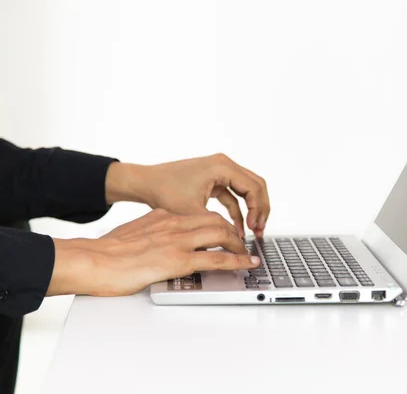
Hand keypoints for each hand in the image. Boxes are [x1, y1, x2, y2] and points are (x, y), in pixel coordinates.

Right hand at [47, 209, 259, 296]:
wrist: (89, 260)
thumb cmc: (103, 253)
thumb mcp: (131, 234)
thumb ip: (149, 234)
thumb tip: (155, 243)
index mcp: (162, 217)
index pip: (198, 215)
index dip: (217, 224)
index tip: (223, 232)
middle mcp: (173, 224)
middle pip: (215, 220)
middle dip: (233, 231)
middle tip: (241, 243)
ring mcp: (177, 241)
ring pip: (221, 234)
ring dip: (238, 244)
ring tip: (248, 254)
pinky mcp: (177, 260)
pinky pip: (216, 258)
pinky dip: (237, 261)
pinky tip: (246, 264)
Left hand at [105, 154, 269, 238]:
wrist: (145, 183)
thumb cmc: (164, 190)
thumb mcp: (193, 212)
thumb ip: (218, 225)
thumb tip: (236, 241)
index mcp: (223, 167)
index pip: (254, 187)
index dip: (258, 210)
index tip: (255, 228)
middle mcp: (224, 165)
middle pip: (256, 186)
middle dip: (261, 209)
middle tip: (261, 230)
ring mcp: (220, 172)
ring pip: (247, 191)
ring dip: (251, 211)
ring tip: (253, 232)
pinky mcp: (214, 180)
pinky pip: (234, 196)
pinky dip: (237, 211)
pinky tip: (237, 229)